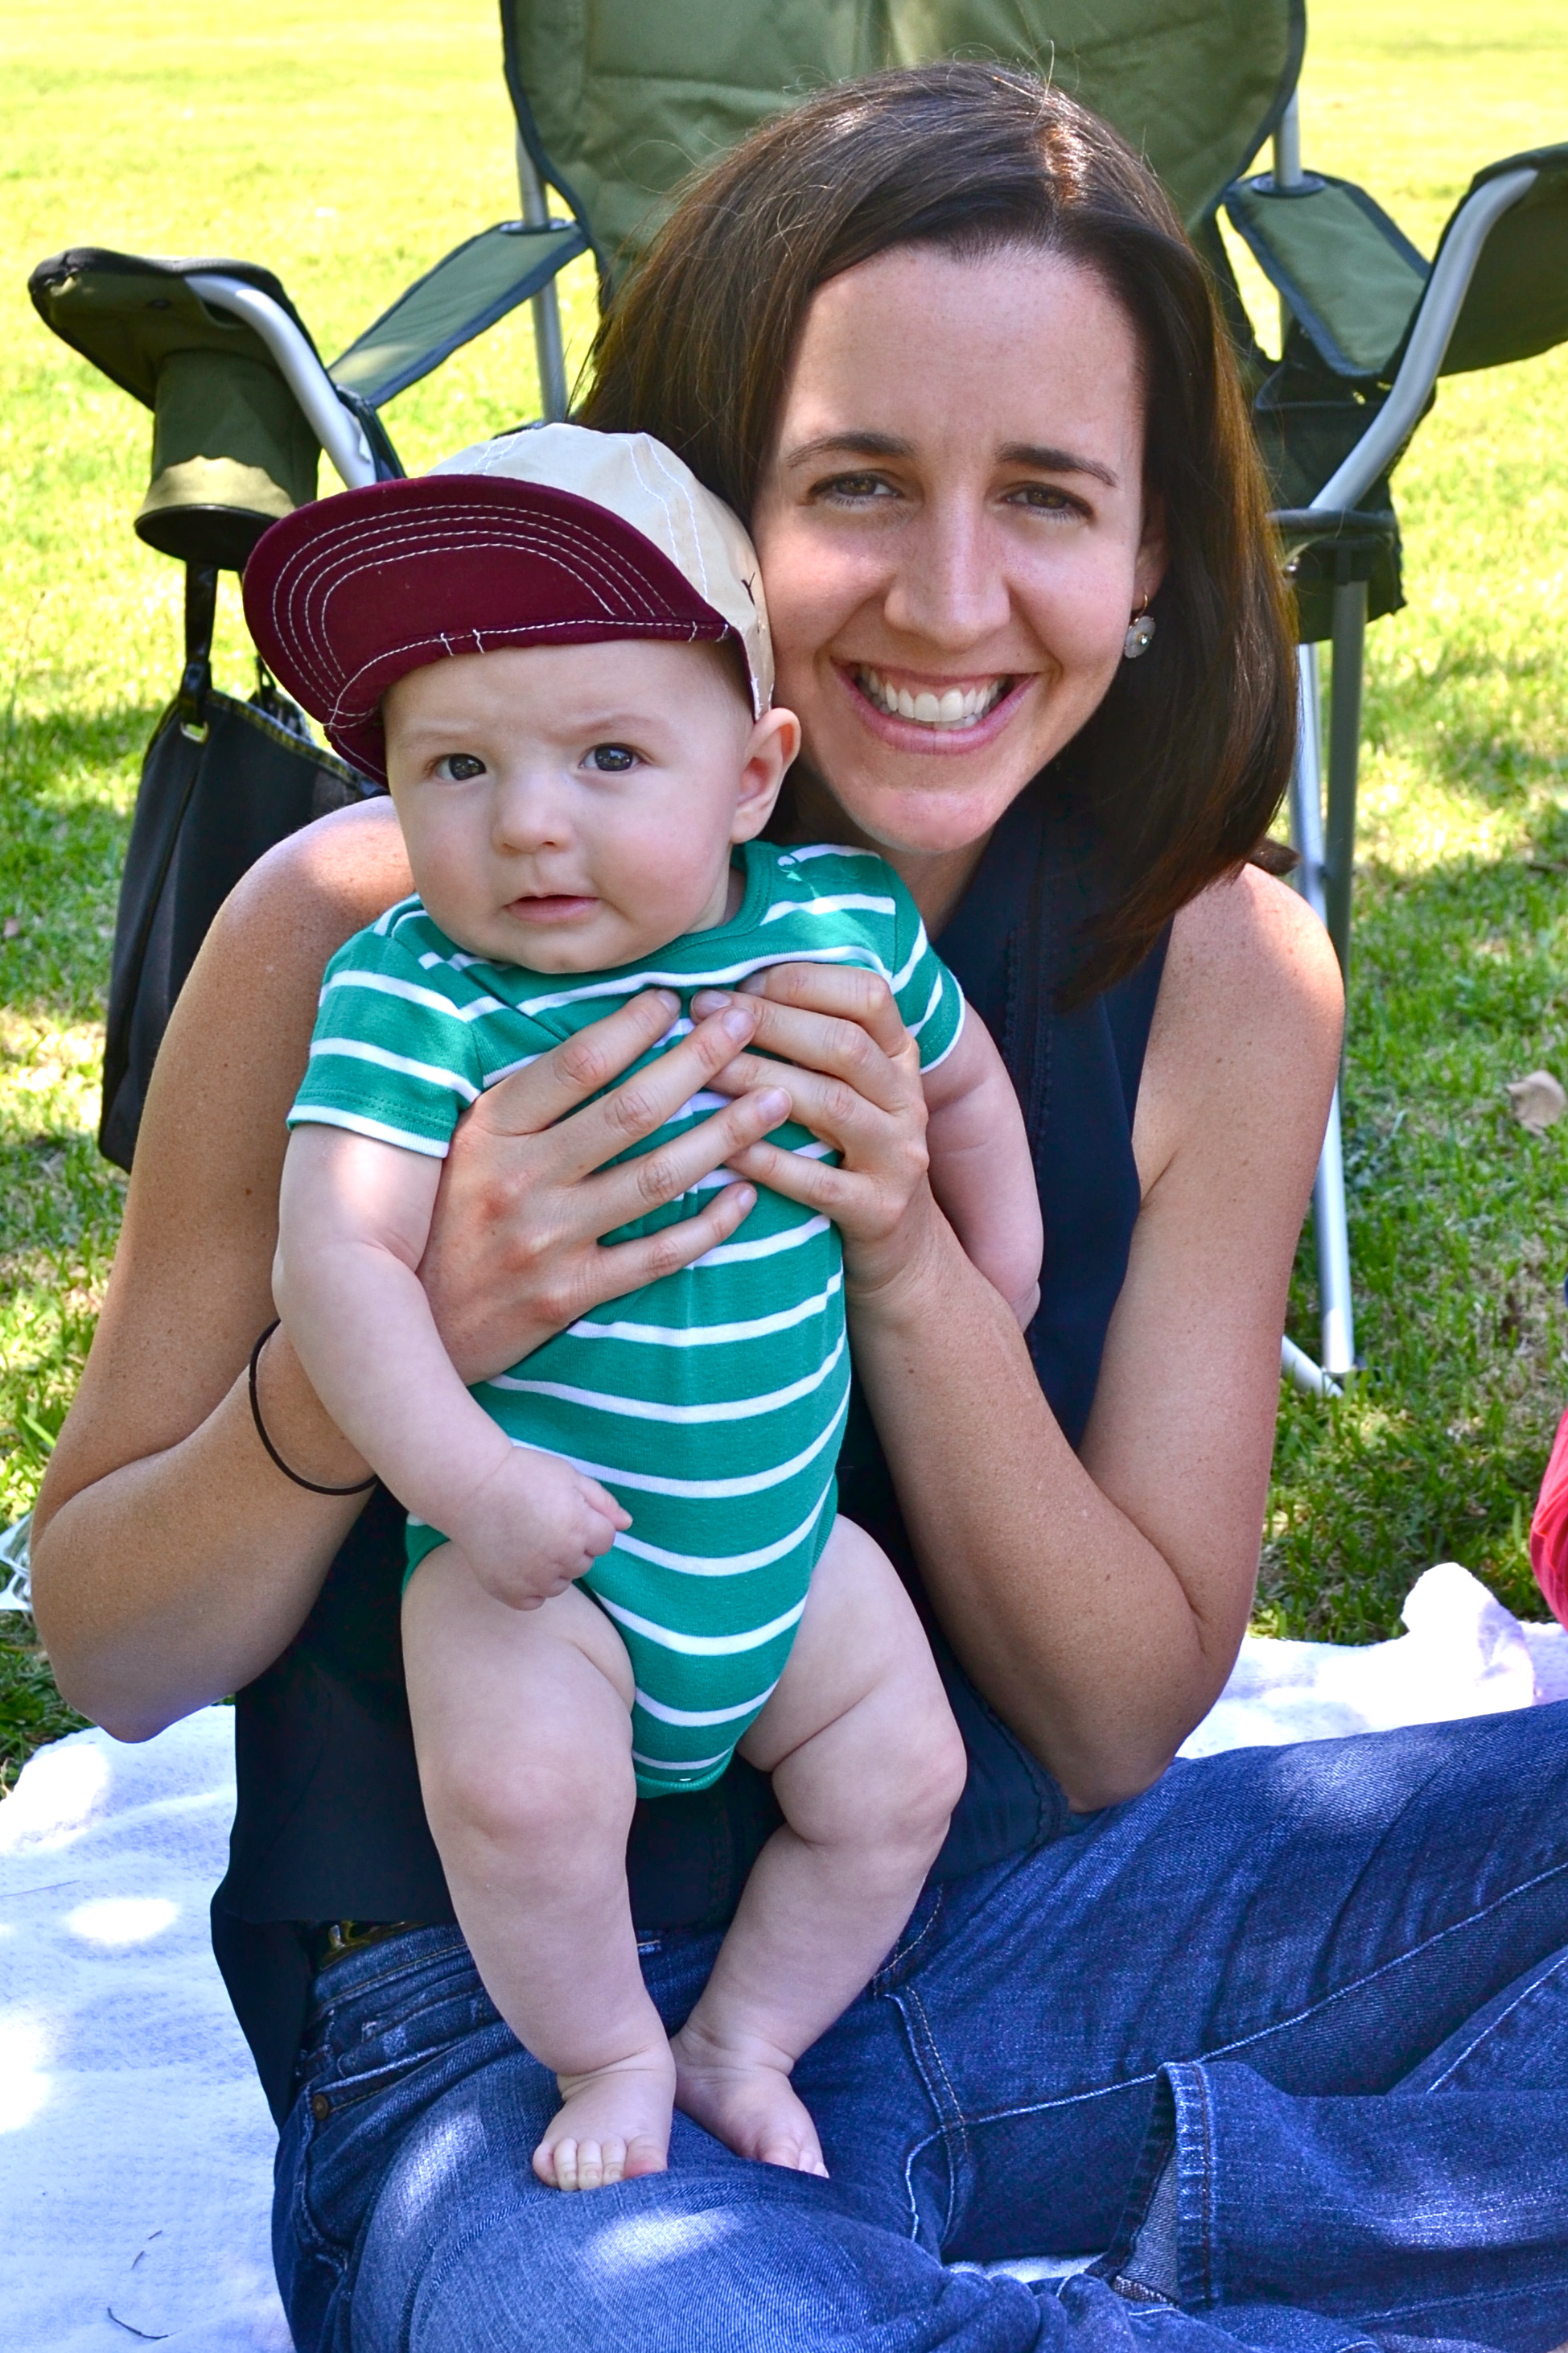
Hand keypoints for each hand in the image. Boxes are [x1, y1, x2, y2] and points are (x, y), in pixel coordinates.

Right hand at [419, 990, 792, 1384]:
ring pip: (657, 1177)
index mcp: (488, 1132)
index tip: (675, 997)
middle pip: (630, 1110)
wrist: (404, 1327)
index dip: (633, 1025)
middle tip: (747, 1023)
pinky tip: (747, 1192)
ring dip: (726, 1134)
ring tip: (775, 1099)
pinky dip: (708, 1224)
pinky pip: (656, 1255)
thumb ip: (519, 1103)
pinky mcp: (567, 1296)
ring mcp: (546, 1241)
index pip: (576, 1064)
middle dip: (699, 1060)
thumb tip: (598, 1037)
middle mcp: (517, 1181)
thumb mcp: (457, 1147)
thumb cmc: (438, 1221)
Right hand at [450, 1448, 630, 1609]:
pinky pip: (534, 1599)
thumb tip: (626, 1524)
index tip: (565, 1510)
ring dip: (553, 1567)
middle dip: (572, 1545)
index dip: (588, 1523)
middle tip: (543, 1522)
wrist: (471, 1486)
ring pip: (561, 1583)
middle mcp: (560, 1559)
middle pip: (584, 1563)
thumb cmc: (523, 1475)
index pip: (605, 1540)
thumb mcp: (570, 1477)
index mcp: (579, 1529)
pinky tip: (517, 1559)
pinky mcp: (510, 1592)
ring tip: (528, 1539)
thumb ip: (602, 1502)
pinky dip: (530, 1585)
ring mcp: (533, 1579)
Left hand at [689, 964, 942, 1301]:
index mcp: (899, 1059)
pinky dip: (767, 1160)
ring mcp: (899, 1157)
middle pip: (843, 1043)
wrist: (902, 1256)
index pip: (868, 995)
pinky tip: (722, 1147)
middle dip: (769, 1021)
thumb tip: (728, 991)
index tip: (739, 983)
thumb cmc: (848, 1157)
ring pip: (831, 1104)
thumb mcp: (850, 1092)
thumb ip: (812, 1043)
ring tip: (704, 1072)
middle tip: (704, 1014)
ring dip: (760, 1080)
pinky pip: (818, 1181)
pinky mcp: (879, 1211)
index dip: (802, 981)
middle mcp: (907, 1100)